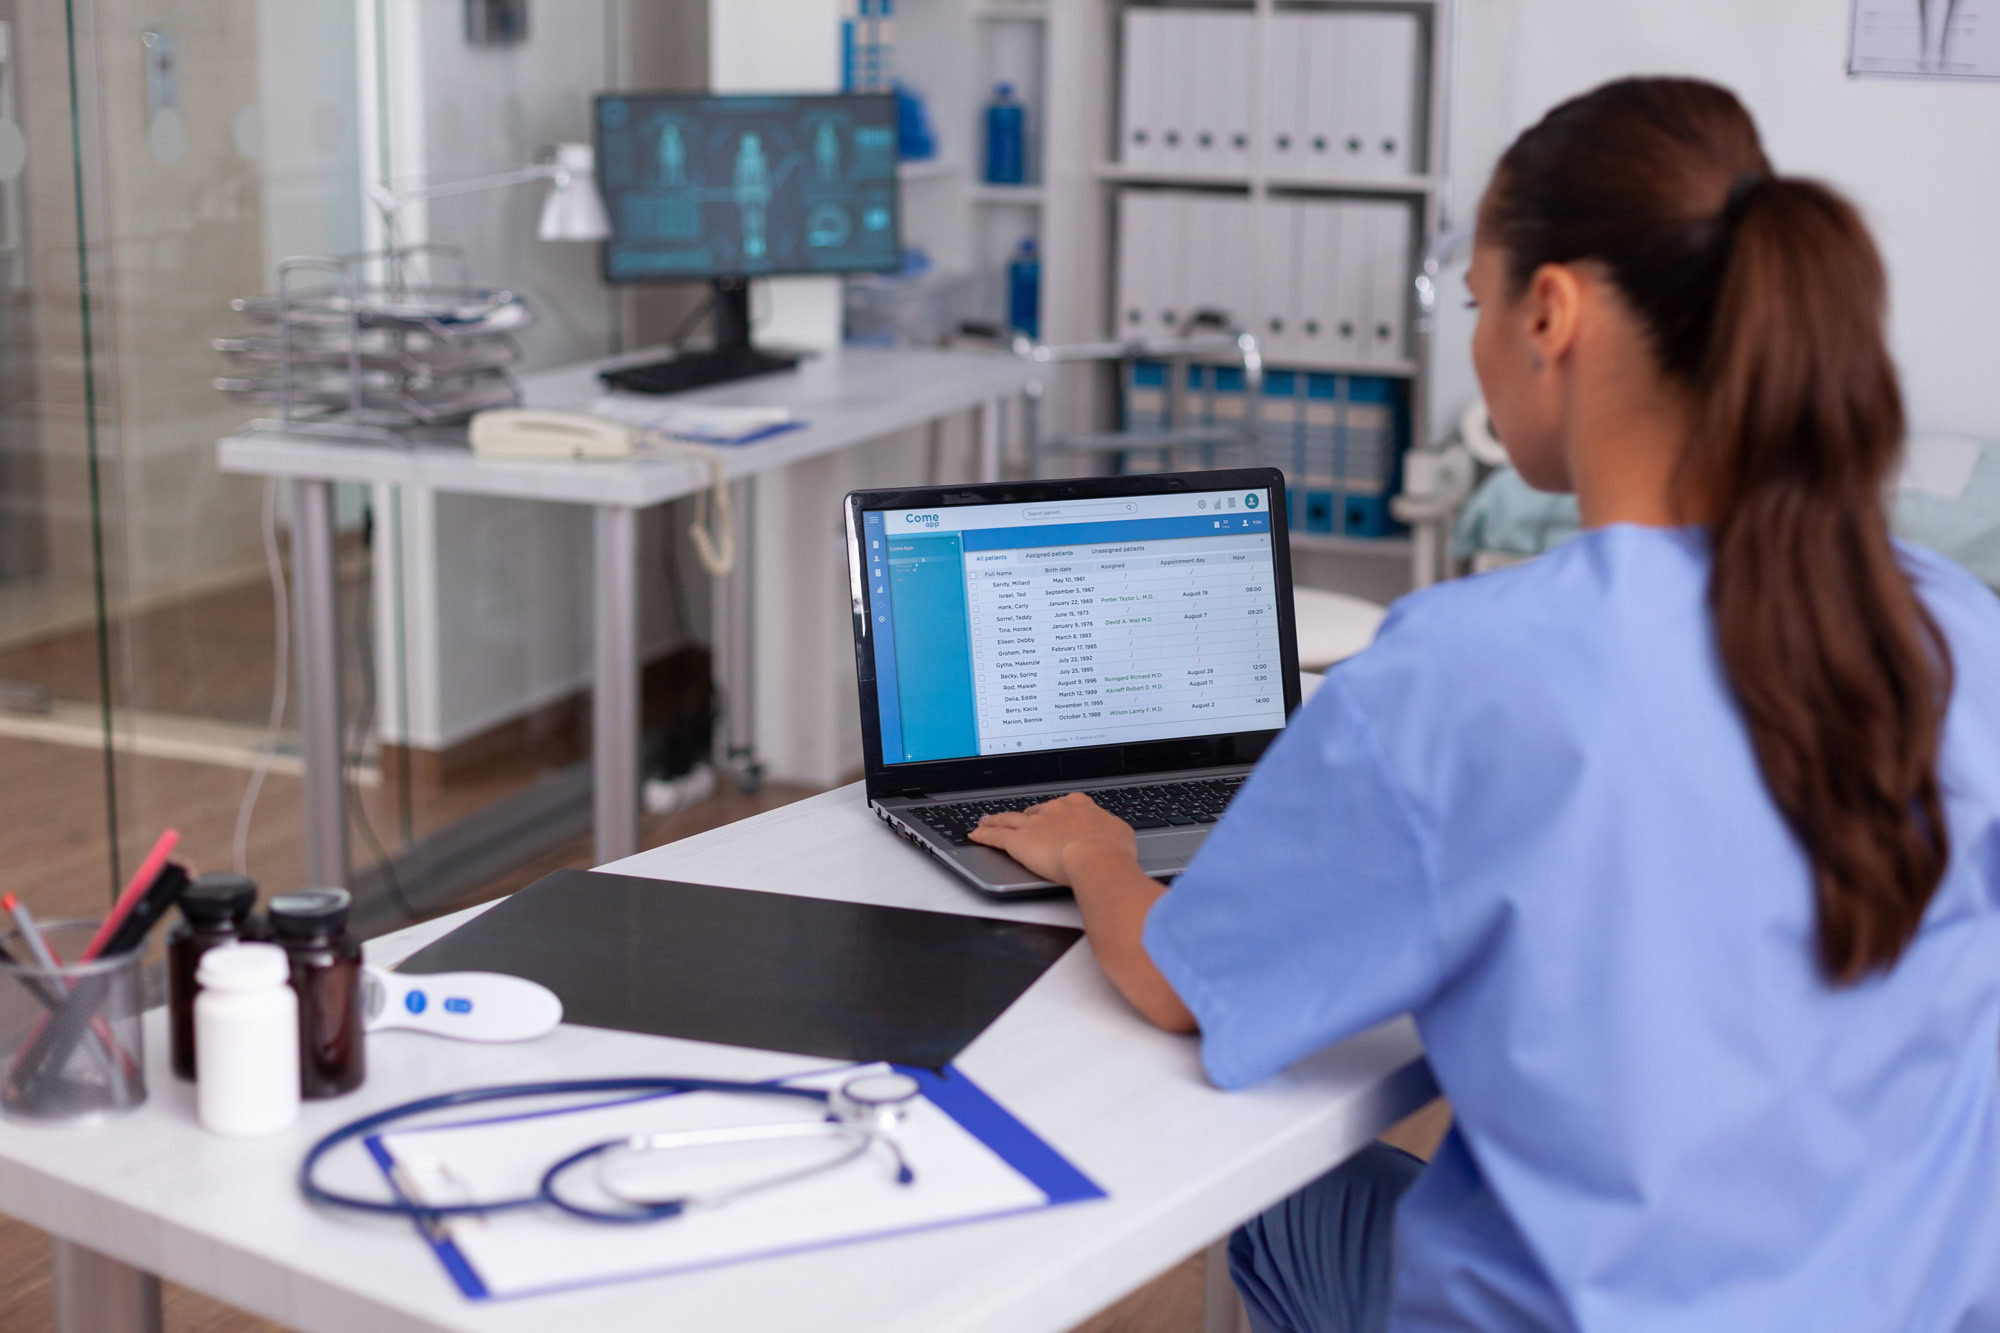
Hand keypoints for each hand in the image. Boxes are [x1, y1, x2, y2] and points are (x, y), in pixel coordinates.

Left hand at [970, 792, 1139, 885]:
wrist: (1096, 859)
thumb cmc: (1112, 850)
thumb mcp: (1121, 835)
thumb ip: (1111, 831)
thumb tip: (1113, 835)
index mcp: (1079, 805)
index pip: (1062, 805)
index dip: (1055, 813)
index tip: (1053, 817)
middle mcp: (1054, 809)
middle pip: (1035, 812)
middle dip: (1026, 818)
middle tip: (1020, 823)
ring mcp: (1034, 824)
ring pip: (1010, 819)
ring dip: (997, 820)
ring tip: (988, 821)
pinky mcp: (1018, 840)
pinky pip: (996, 835)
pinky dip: (984, 834)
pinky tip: (975, 834)